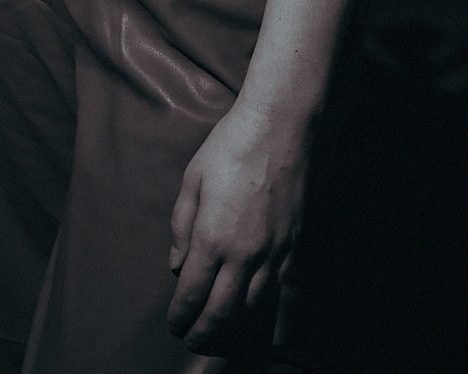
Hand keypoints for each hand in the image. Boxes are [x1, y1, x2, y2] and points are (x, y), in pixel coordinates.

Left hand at [166, 100, 309, 351]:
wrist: (282, 128)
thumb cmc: (231, 145)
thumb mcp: (193, 178)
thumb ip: (182, 225)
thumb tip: (178, 265)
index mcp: (213, 237)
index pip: (193, 293)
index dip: (181, 316)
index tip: (174, 325)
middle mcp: (245, 254)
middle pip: (223, 312)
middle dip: (205, 333)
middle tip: (192, 340)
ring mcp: (274, 252)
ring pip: (252, 305)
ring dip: (231, 322)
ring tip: (218, 327)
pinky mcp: (293, 245)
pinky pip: (275, 286)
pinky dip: (258, 302)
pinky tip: (248, 301)